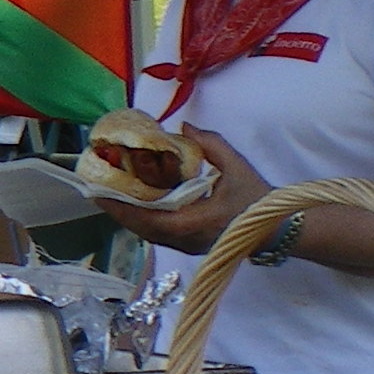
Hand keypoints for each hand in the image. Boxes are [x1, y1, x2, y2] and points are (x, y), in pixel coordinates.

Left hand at [90, 128, 272, 255]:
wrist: (276, 229)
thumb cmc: (256, 199)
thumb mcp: (235, 166)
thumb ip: (209, 143)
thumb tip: (183, 127)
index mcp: (193, 223)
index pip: (147, 219)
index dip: (120, 207)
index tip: (100, 193)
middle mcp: (185, 240)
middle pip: (140, 229)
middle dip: (117, 210)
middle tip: (97, 190)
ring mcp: (186, 246)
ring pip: (148, 234)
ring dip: (128, 216)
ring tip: (110, 195)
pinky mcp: (189, 245)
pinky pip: (158, 234)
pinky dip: (142, 219)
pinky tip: (134, 204)